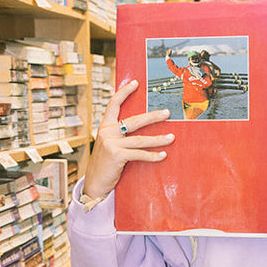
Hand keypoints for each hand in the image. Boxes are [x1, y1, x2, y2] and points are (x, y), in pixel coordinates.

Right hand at [82, 80, 173, 201]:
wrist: (94, 183)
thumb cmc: (106, 164)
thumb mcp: (109, 145)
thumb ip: (119, 135)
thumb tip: (141, 126)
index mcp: (105, 126)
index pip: (113, 104)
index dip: (124, 92)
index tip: (136, 83)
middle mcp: (107, 132)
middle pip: (134, 120)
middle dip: (153, 116)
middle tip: (167, 112)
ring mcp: (111, 143)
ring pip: (140, 139)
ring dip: (158, 139)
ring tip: (172, 137)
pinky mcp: (117, 155)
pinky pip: (139, 154)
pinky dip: (152, 155)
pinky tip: (163, 155)